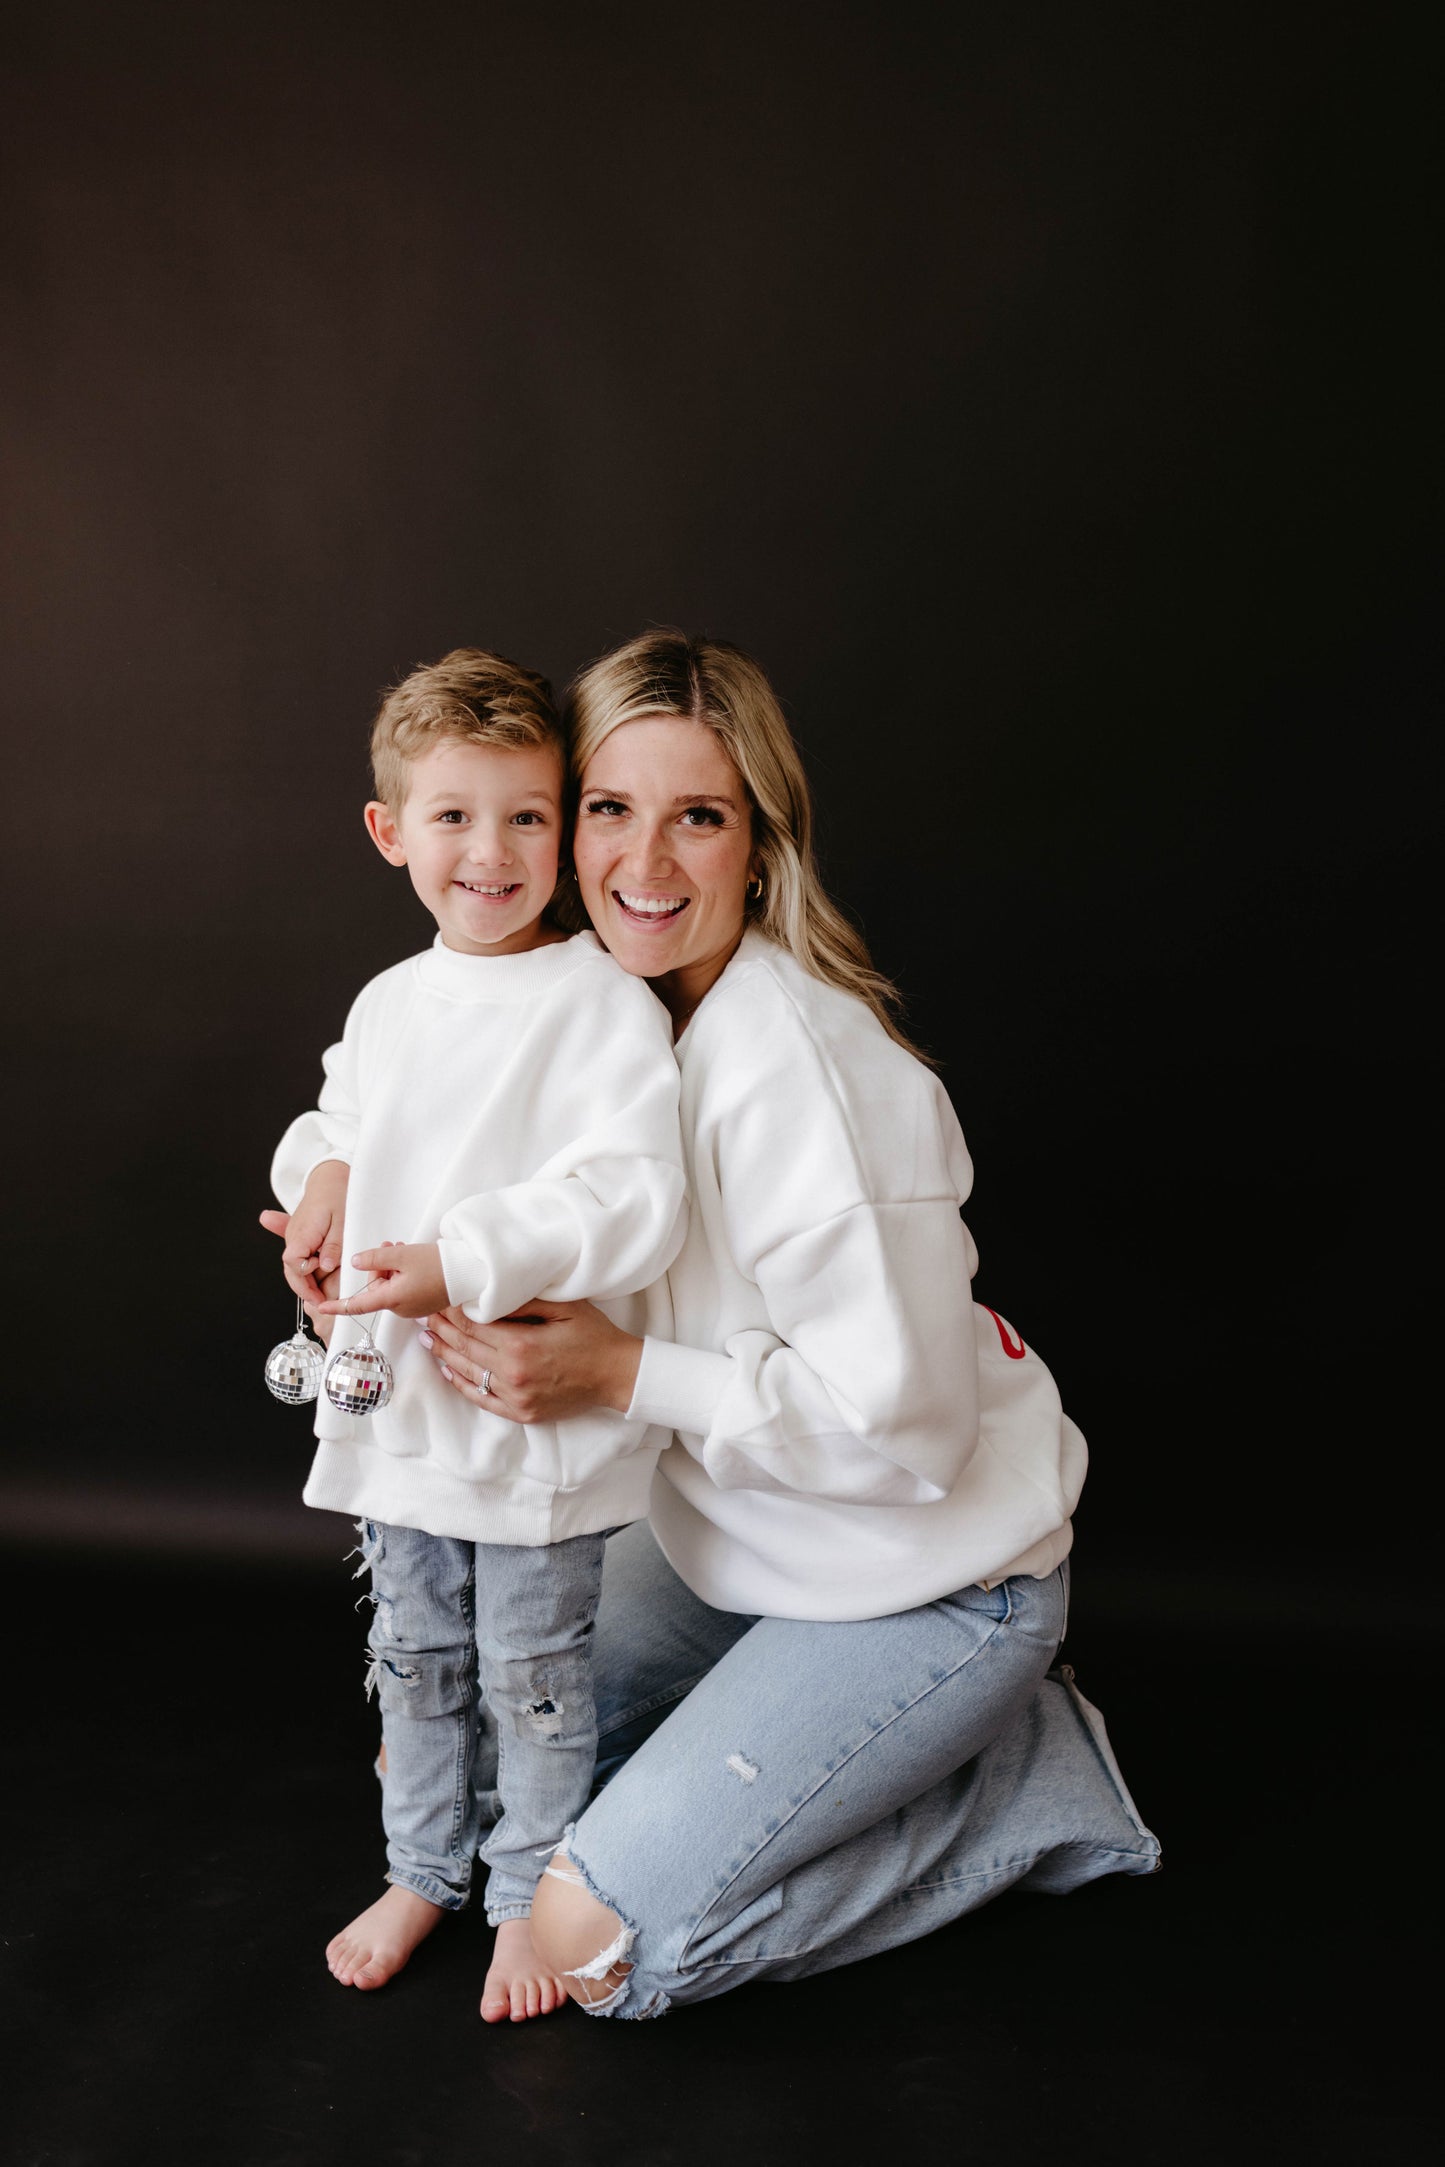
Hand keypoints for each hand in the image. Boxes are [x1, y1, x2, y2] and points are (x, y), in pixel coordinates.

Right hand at [260, 1160, 349, 1307]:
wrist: (328, 1179)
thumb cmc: (336, 1197)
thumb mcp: (342, 1222)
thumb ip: (333, 1246)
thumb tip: (325, 1266)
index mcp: (301, 1233)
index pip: (293, 1263)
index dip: (304, 1280)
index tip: (318, 1294)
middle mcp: (293, 1237)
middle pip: (291, 1270)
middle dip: (304, 1289)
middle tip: (320, 1304)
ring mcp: (295, 1238)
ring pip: (295, 1267)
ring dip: (306, 1283)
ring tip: (320, 1298)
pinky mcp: (301, 1239)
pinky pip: (300, 1259)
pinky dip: (308, 1272)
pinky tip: (318, 1284)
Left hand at [314, 1241, 448, 1321]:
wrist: (470, 1272)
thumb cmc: (438, 1264)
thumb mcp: (402, 1255)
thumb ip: (374, 1258)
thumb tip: (355, 1262)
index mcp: (392, 1299)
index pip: (357, 1305)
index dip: (337, 1306)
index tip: (321, 1308)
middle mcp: (400, 1308)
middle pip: (375, 1288)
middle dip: (378, 1267)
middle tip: (390, 1247)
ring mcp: (412, 1308)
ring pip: (389, 1287)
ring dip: (391, 1269)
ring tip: (403, 1250)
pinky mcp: (422, 1304)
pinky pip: (402, 1289)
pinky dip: (402, 1275)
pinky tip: (412, 1261)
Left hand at [421, 1299, 642, 1424]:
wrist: (617, 1375)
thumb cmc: (594, 1336)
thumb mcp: (564, 1307)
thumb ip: (524, 1301)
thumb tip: (488, 1293)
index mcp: (521, 1345)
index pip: (473, 1326)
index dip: (451, 1313)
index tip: (438, 1301)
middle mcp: (512, 1374)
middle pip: (465, 1348)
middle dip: (442, 1330)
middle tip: (425, 1316)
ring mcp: (515, 1397)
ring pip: (467, 1373)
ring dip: (444, 1355)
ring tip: (428, 1339)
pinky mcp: (521, 1413)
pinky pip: (481, 1399)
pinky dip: (461, 1384)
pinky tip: (449, 1371)